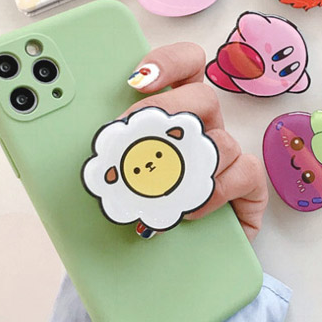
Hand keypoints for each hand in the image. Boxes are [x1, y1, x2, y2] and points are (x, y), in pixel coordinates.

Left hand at [123, 43, 267, 240]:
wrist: (169, 259)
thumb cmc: (141, 207)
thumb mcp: (117, 171)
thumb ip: (108, 147)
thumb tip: (73, 136)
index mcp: (177, 113)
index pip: (188, 67)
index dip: (169, 62)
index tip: (138, 79)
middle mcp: (206, 129)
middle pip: (204, 98)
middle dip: (170, 110)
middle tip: (134, 133)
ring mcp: (229, 157)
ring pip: (222, 141)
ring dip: (188, 164)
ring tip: (158, 188)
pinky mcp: (248, 186)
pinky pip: (245, 173)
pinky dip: (216, 191)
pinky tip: (191, 209)